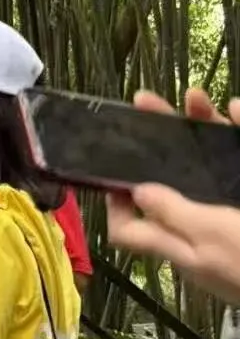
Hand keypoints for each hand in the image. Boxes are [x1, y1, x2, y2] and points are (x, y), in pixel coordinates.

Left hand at [106, 89, 239, 302]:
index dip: (116, 203)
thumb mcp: (211, 239)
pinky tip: (238, 109)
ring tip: (194, 96)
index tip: (112, 171)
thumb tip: (137, 193)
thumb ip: (174, 215)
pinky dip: (239, 132)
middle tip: (146, 103)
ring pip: (212, 162)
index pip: (132, 229)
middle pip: (173, 178)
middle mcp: (202, 225)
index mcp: (182, 242)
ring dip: (203, 126)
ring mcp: (232, 208)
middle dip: (161, 139)